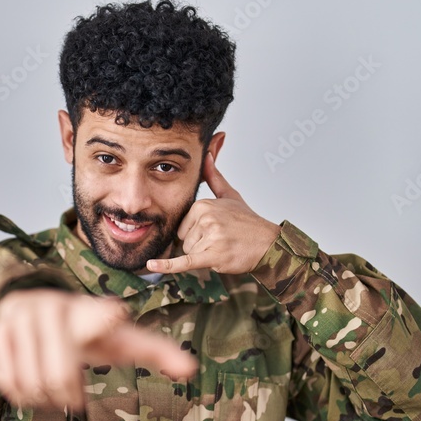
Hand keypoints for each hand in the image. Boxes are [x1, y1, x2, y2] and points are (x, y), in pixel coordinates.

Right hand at [0, 289, 197, 410]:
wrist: (33, 310)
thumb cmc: (87, 332)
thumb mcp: (119, 340)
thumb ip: (155, 351)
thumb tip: (192, 370)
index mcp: (90, 311)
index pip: (99, 313)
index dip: (104, 317)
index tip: (113, 315)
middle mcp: (55, 307)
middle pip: (60, 374)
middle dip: (67, 396)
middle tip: (73, 401)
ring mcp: (22, 316)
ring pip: (34, 381)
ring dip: (44, 400)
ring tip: (52, 396)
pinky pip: (8, 378)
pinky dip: (20, 394)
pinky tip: (30, 391)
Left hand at [146, 153, 280, 274]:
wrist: (268, 244)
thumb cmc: (248, 222)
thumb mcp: (230, 195)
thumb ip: (213, 176)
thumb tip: (206, 155)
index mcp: (203, 205)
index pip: (183, 226)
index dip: (198, 233)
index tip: (218, 230)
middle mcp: (205, 218)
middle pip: (184, 240)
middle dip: (200, 245)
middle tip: (223, 240)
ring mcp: (209, 236)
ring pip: (189, 253)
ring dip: (205, 256)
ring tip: (225, 247)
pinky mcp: (212, 255)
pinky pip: (184, 262)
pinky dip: (167, 266)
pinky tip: (151, 265)